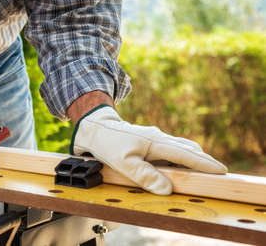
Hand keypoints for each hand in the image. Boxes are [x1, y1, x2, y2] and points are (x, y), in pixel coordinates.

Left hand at [70, 104, 227, 194]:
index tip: (221, 170)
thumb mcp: (124, 162)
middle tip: (218, 172)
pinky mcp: (149, 140)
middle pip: (188, 149)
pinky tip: (178, 165)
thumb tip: (167, 190)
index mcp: (156, 142)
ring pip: (180, 147)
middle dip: (203, 160)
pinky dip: (179, 157)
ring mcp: (155, 138)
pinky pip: (170, 149)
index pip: (186, 154)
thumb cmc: (109, 144)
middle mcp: (160, 138)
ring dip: (191, 158)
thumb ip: (146, 176)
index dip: (204, 164)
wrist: (97, 128)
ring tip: (201, 170)